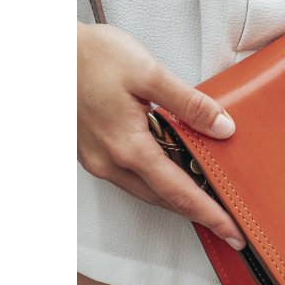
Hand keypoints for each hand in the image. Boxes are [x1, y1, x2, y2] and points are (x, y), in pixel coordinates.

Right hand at [77, 22, 245, 249]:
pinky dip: (157, 181)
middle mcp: (110, 162)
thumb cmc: (93, 57)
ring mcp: (98, 161)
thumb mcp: (149, 73)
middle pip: (164, 199)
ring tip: (210, 200)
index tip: (234, 232)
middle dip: (198, 212)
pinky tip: (174, 172)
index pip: (179, 191)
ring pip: (146, 190)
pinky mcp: (93, 153)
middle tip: (230, 223)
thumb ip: (189, 103)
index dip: (210, 214)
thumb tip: (223, 128)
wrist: (49, 52)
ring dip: (177, 197)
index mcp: (128, 147)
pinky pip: (132, 178)